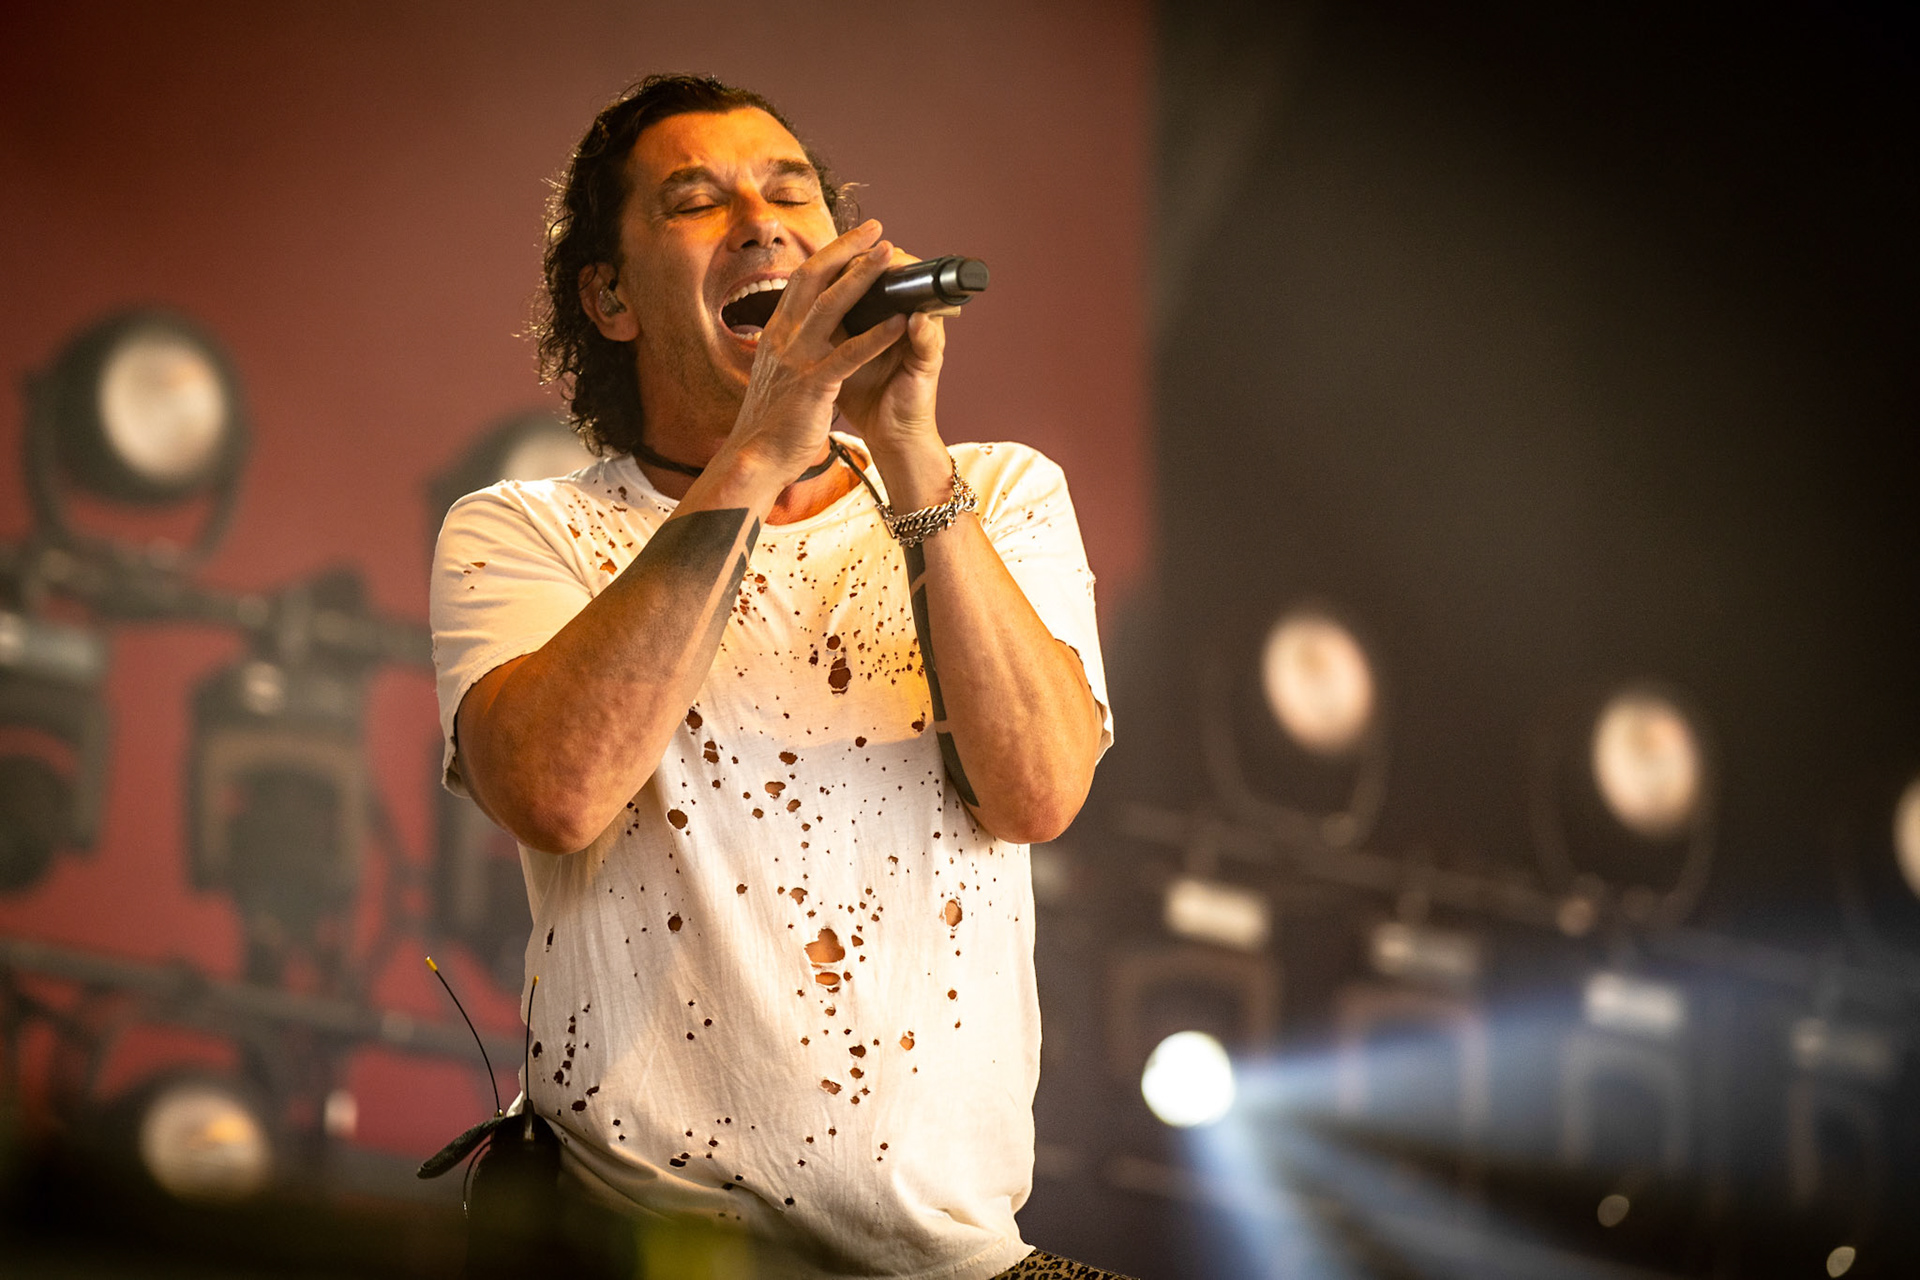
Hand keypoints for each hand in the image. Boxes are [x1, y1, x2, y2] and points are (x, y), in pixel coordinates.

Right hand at [726, 221, 908, 479]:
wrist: (755, 458)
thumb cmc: (772, 421)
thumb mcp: (778, 373)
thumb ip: (793, 349)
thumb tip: (808, 332)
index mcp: (776, 333)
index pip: (802, 280)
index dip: (828, 255)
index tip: (853, 238)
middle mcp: (783, 337)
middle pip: (815, 278)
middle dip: (847, 249)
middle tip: (876, 229)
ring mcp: (797, 359)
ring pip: (832, 306)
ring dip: (863, 278)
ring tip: (889, 257)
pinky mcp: (814, 385)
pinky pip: (849, 354)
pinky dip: (876, 336)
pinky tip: (900, 322)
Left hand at [835, 246, 946, 450]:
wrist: (891, 437)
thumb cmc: (865, 397)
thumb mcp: (837, 355)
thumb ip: (829, 328)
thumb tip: (800, 300)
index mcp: (881, 320)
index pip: (873, 279)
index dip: (857, 257)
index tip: (839, 239)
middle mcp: (905, 324)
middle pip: (901, 279)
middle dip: (882, 257)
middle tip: (871, 232)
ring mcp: (920, 342)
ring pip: (921, 301)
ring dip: (907, 281)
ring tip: (891, 260)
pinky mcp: (930, 366)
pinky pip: (929, 342)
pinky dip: (921, 329)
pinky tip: (910, 318)